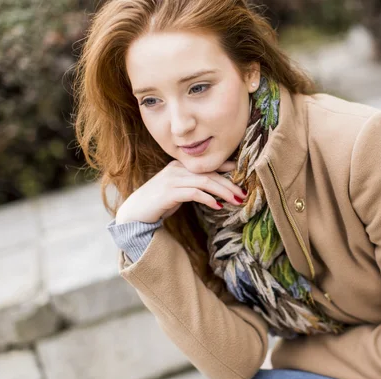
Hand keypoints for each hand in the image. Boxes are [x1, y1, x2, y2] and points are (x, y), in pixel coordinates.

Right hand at [115, 159, 246, 223]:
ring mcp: (172, 179)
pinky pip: (194, 193)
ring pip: (205, 181)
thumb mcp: (180, 190)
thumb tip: (218, 190)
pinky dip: (208, 199)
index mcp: (181, 165)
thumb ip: (196, 185)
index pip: (208, 164)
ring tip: (237, 200)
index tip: (243, 177)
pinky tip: (218, 206)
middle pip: (210, 173)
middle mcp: (177, 168)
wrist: (135, 212)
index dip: (228, 169)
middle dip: (230, 183)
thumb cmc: (160, 202)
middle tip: (244, 194)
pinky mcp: (169, 192)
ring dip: (224, 191)